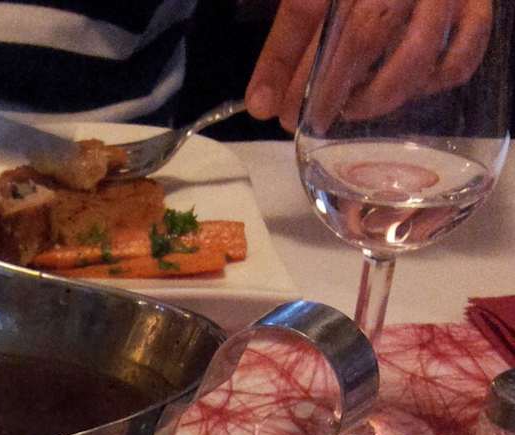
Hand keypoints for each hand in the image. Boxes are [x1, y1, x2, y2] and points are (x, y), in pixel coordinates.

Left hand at [246, 0, 493, 131]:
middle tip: (313, 119)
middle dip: (330, 89)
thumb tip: (261, 106)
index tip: (272, 109)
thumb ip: (289, 41)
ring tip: (354, 108)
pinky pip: (460, 59)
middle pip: (363, 34)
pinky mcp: (478, 8)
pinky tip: (407, 91)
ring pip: (415, 54)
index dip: (286, 65)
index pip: (307, 8)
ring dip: (378, 95)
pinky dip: (433, 84)